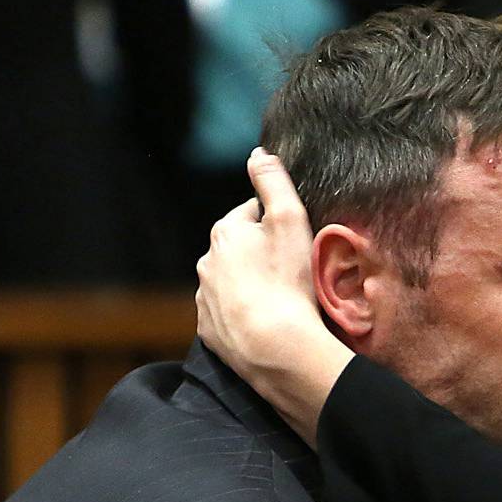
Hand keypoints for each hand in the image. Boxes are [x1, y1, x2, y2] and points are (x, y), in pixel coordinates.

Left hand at [193, 148, 352, 444]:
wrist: (277, 349)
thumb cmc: (288, 282)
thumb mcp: (289, 220)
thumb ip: (273, 181)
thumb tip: (258, 152)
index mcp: (225, 232)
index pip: (252, 215)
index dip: (278, 225)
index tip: (296, 244)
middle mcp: (206, 262)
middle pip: (240, 250)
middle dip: (261, 256)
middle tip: (292, 274)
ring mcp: (205, 299)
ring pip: (231, 283)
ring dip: (251, 287)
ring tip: (280, 302)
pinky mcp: (209, 331)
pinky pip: (227, 315)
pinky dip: (243, 316)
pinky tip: (265, 323)